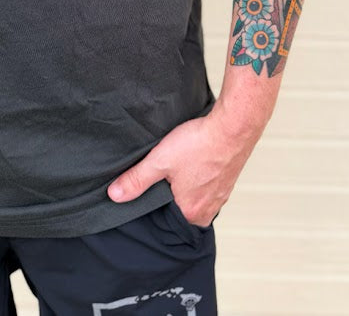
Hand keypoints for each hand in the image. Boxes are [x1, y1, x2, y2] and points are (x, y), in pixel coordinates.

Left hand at [106, 108, 257, 226]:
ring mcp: (221, 195)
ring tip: (177, 170)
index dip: (154, 207)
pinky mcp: (228, 180)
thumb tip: (114, 195)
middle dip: (170, 197)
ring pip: (196, 197)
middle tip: (162, 179)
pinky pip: (208, 186)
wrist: (233, 126)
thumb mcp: (160, 160)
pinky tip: (194, 163)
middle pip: (181, 210)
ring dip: (186, 186)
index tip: (147, 192)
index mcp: (191, 213)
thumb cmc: (200, 144)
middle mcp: (208, 210)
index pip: (165, 222)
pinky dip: (199, 177)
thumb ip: (136, 179)